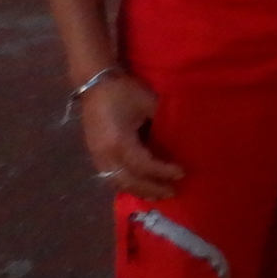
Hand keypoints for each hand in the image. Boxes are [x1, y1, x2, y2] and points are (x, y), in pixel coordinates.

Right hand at [80, 73, 183, 198]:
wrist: (94, 82)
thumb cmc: (123, 91)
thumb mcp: (148, 104)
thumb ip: (162, 124)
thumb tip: (177, 141)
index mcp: (119, 142)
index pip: (144, 166)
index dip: (163, 172)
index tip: (182, 173)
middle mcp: (105, 155)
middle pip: (129, 181)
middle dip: (151, 189)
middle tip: (172, 192)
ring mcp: (97, 156)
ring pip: (117, 182)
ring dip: (138, 190)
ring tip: (157, 195)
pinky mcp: (94, 153)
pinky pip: (110, 177)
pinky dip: (126, 184)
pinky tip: (139, 186)